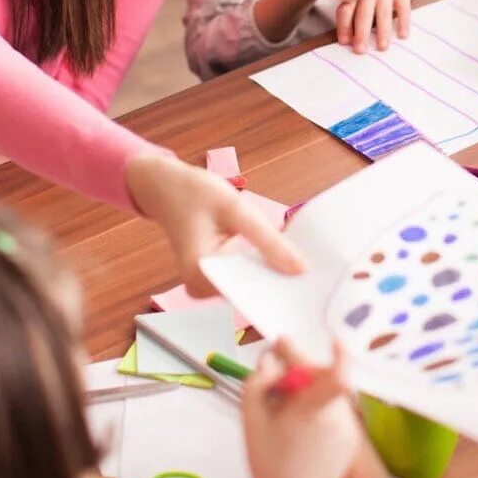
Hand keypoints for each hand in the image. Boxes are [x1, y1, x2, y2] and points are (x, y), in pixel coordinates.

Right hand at [124, 152, 303, 295]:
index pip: (251, 290)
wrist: (165, 186)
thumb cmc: (195, 193)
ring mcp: (203, 287)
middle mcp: (199, 289)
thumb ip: (267, 239)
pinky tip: (276, 254)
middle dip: (278, 276)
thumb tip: (300, 269)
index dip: (281, 283)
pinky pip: (242, 276)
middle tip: (312, 267)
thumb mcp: (236, 208)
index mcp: (200, 274)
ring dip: (269, 270)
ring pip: (248, 284)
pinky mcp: (210, 279)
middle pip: (250, 290)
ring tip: (296, 257)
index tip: (311, 279)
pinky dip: (258, 265)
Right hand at [243, 338, 360, 477]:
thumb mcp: (252, 422)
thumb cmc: (268, 464)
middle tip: (279, 372)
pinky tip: (301, 424)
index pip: (338, 376)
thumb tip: (270, 359)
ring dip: (312, 390)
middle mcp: (337, 418)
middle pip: (326, 380)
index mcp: (312, 411)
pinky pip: (337, 413)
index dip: (339, 355)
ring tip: (286, 404)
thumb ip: (258, 384)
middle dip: (304, 370)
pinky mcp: (352, 441)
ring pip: (332, 395)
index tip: (333, 340)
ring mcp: (348, 430)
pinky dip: (322, 409)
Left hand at [336, 0, 412, 52]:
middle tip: (360, 50)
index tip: (345, 43)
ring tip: (382, 47)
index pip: (345, 10)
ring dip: (382, 31)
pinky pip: (403, 8)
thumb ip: (352, 19)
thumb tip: (347, 43)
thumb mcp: (359, 4)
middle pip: (364, 13)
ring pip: (383, 12)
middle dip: (361, 33)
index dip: (344, 27)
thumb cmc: (371, 0)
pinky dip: (403, 22)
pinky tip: (402, 35)